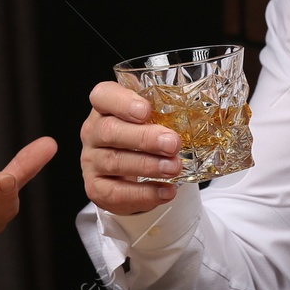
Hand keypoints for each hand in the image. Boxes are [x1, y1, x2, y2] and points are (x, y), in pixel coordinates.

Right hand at [80, 81, 181, 214]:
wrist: (127, 174)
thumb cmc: (139, 138)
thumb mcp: (148, 120)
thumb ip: (162, 112)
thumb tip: (198, 111)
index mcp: (104, 108)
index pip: (103, 96)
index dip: (122, 102)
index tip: (145, 110)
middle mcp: (93, 132)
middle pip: (110, 131)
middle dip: (144, 138)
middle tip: (172, 143)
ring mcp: (91, 161)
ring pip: (115, 162)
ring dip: (148, 166)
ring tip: (174, 167)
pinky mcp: (96, 188)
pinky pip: (117, 193)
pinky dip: (144, 194)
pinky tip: (166, 191)